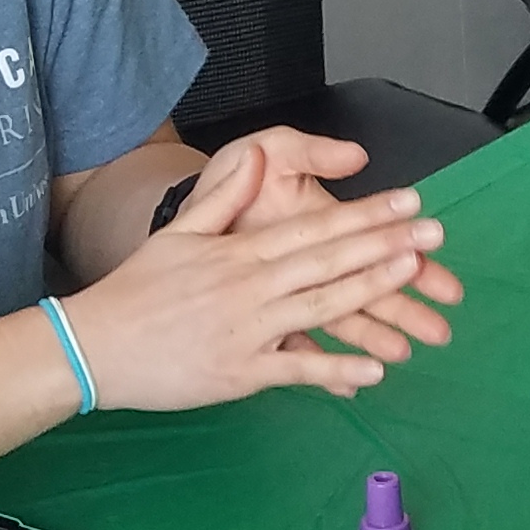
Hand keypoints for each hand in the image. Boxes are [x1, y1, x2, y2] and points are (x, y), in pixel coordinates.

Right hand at [61, 140, 449, 408]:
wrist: (95, 344)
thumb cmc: (138, 289)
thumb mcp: (180, 232)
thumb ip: (225, 195)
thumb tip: (256, 157)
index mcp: (240, 251)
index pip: (315, 226)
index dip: (365, 213)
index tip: (408, 202)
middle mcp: (250, 286)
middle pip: (328, 260)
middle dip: (386, 244)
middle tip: (434, 232)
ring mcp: (247, 330)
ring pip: (320, 308)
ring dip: (371, 292)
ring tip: (415, 278)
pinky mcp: (240, 373)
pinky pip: (297, 371)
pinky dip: (336, 370)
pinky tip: (377, 368)